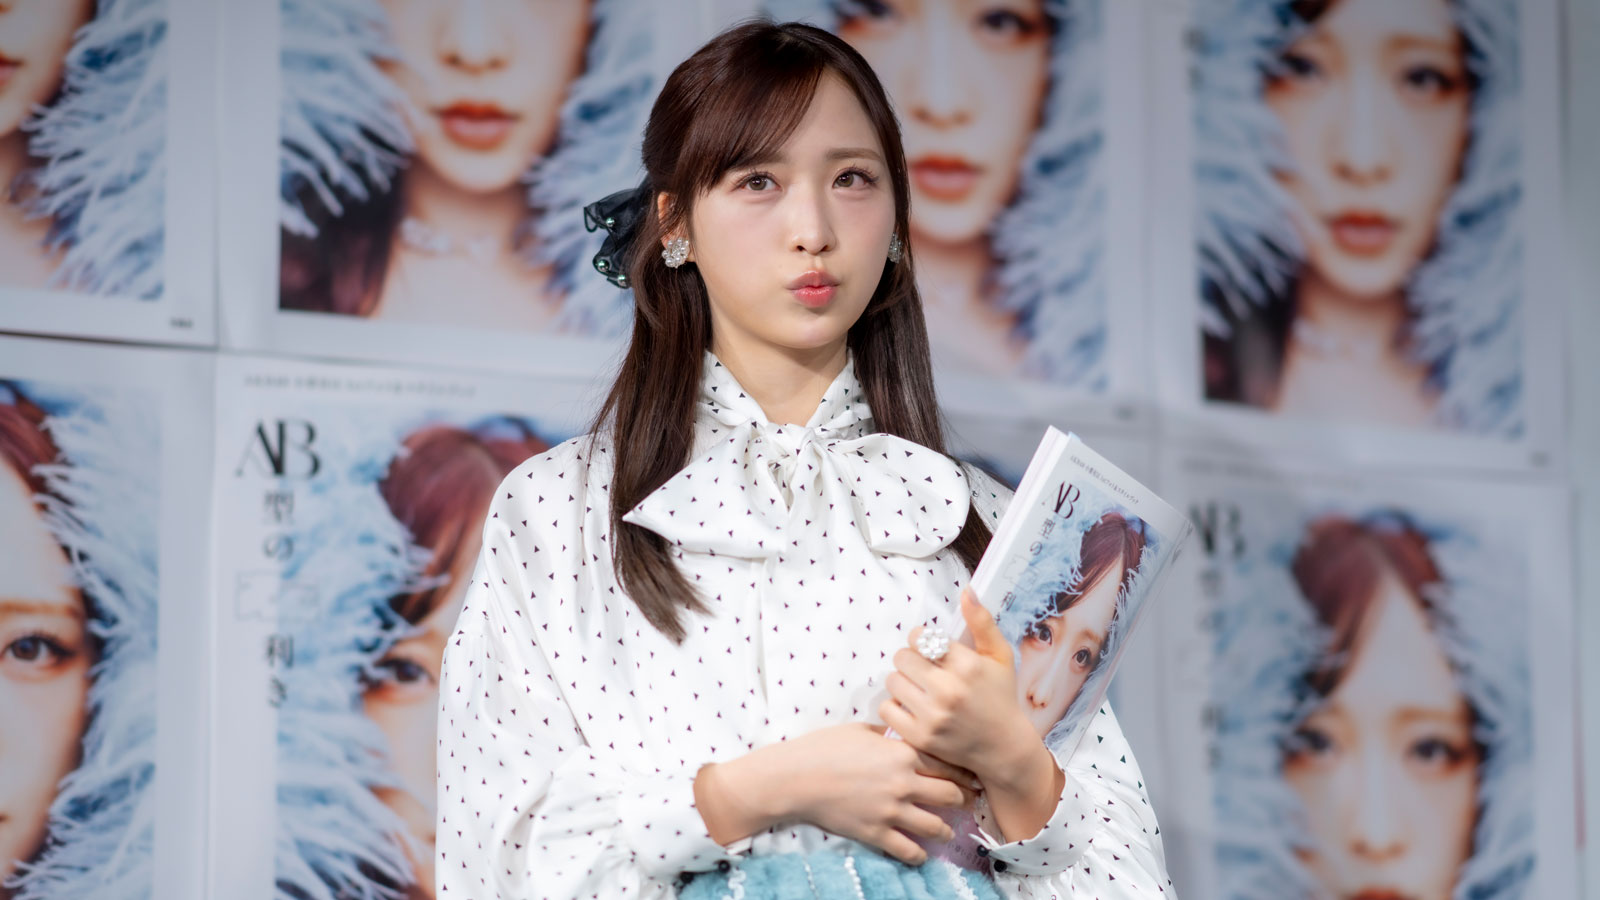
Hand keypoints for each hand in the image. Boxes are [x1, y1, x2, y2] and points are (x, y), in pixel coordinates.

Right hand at [699, 722, 982, 865]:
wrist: (795, 778)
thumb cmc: (823, 748)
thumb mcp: (860, 730)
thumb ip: (888, 734)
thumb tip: (903, 733)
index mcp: (902, 753)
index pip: (947, 763)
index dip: (963, 770)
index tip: (970, 776)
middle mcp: (903, 783)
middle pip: (951, 794)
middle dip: (963, 799)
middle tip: (967, 802)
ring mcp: (891, 811)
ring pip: (937, 826)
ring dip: (946, 829)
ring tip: (948, 830)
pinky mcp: (876, 833)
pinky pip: (909, 851)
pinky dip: (920, 854)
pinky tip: (921, 852)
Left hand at [878, 588, 1038, 784]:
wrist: (1004, 747)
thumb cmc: (1001, 696)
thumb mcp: (999, 656)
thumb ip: (982, 622)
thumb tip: (967, 590)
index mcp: (967, 666)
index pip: (920, 637)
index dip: (921, 640)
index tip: (931, 650)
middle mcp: (948, 690)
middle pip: (901, 657)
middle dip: (910, 659)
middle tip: (923, 669)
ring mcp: (932, 716)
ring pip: (892, 681)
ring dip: (902, 682)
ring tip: (918, 688)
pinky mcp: (919, 737)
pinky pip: (886, 709)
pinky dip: (895, 706)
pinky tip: (912, 707)